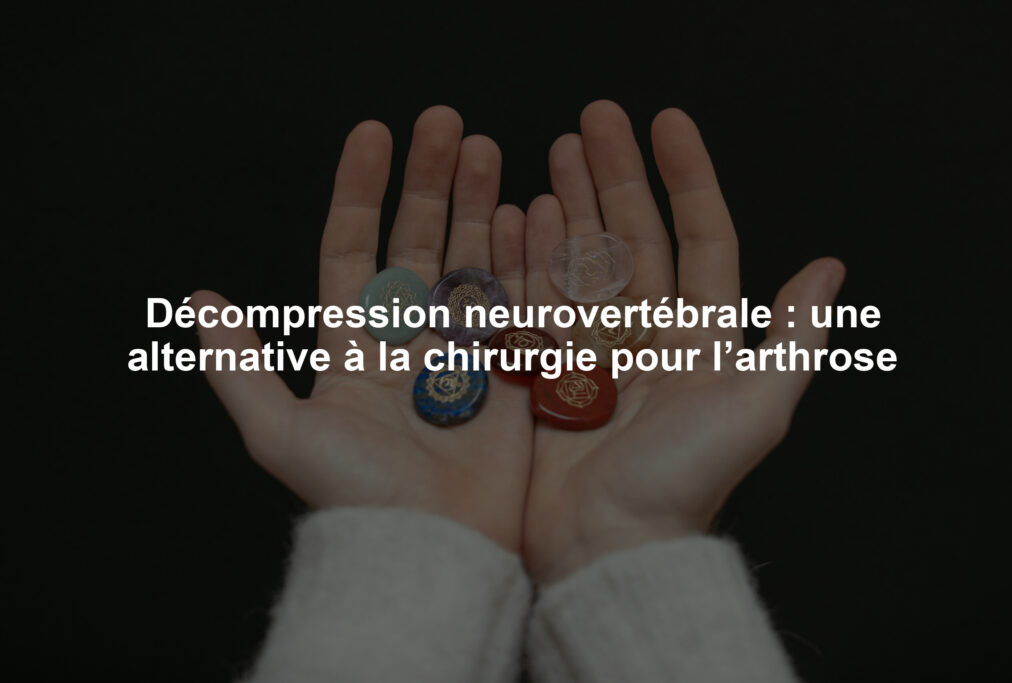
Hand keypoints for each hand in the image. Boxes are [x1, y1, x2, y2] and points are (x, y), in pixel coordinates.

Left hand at [193, 107, 532, 551]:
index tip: (376, 135)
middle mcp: (410, 339)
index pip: (355, 248)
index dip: (363, 190)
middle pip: (421, 243)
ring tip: (488, 150)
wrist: (433, 550)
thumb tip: (198, 301)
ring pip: (472, 261)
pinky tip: (530, 212)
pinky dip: (526, 256)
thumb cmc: (356, 496)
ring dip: (480, 206)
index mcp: (355, 343)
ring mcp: (465, 351)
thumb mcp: (281, 430)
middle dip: (432, 183)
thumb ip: (240, 364)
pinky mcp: (513, 371)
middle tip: (447, 126)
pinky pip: (520, 301)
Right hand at [522, 101, 845, 582]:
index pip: (699, 238)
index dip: (685, 178)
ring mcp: (594, 351)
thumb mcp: (756, 407)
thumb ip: (791, 336)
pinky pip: (537, 301)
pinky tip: (518, 217)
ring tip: (552, 155)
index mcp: (702, 337)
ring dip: (569, 206)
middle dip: (613, 177)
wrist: (608, 545)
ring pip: (582, 261)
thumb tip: (830, 268)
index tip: (663, 124)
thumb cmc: (683, 480)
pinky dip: (527, 258)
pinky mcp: (547, 372)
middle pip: (633, 238)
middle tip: (591, 120)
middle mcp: (649, 336)